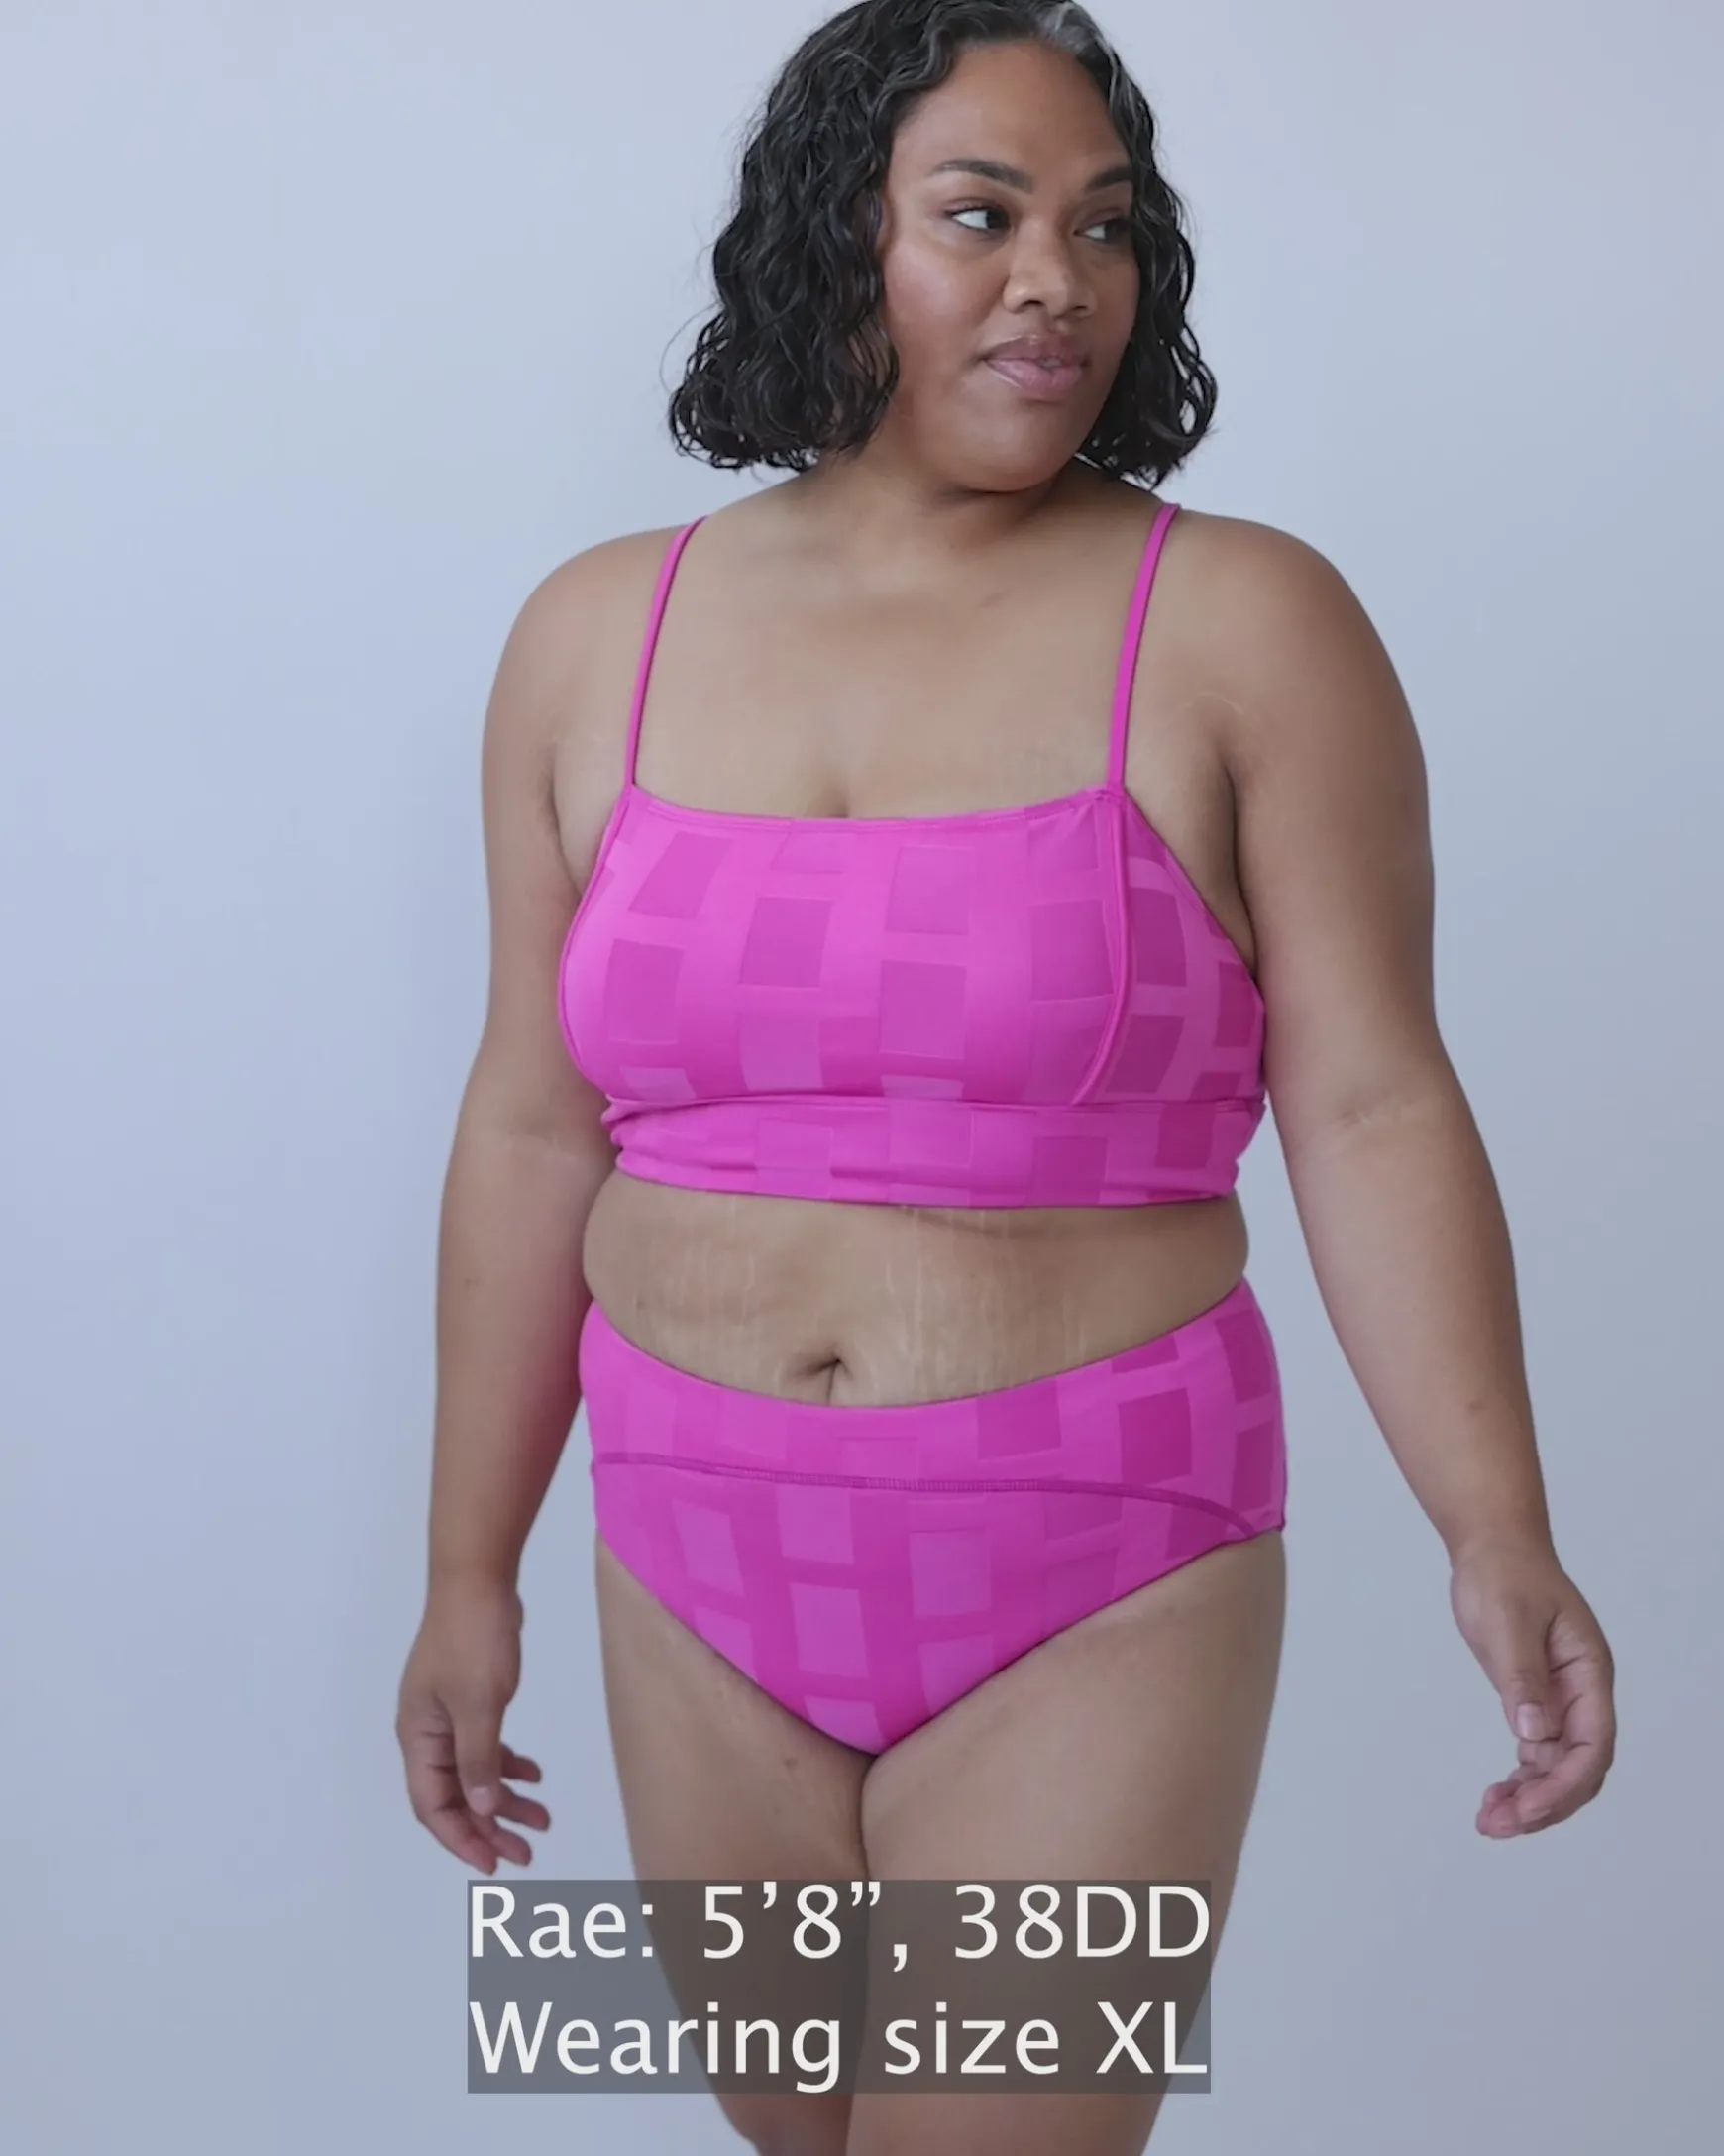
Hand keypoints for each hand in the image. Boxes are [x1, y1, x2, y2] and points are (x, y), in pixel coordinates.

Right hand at [396, 1575, 550, 1870]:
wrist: (477, 1579)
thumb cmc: (472, 1637)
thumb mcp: (479, 1705)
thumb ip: (478, 1760)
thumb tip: (481, 1809)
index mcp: (418, 1737)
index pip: (432, 1806)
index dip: (461, 1839)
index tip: (493, 1863)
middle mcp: (426, 1732)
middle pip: (453, 1796)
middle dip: (488, 1828)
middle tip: (526, 1852)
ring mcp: (446, 1714)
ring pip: (472, 1772)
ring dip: (504, 1798)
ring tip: (541, 1819)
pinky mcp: (468, 1698)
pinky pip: (484, 1745)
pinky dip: (507, 1762)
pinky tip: (534, 1774)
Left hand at [1448, 1534, 1615, 1837]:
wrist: (1491, 1547)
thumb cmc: (1504, 1573)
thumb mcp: (1508, 1620)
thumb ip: (1521, 1677)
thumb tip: (1533, 1734)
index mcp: (1589, 1673)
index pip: (1593, 1744)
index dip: (1564, 1783)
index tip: (1526, 1809)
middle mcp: (1582, 1693)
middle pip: (1579, 1766)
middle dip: (1545, 1803)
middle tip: (1498, 1826)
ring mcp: (1561, 1699)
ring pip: (1557, 1766)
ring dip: (1530, 1798)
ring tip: (1489, 1821)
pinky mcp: (1536, 1699)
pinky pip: (1538, 1752)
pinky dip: (1521, 1778)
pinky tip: (1496, 1796)